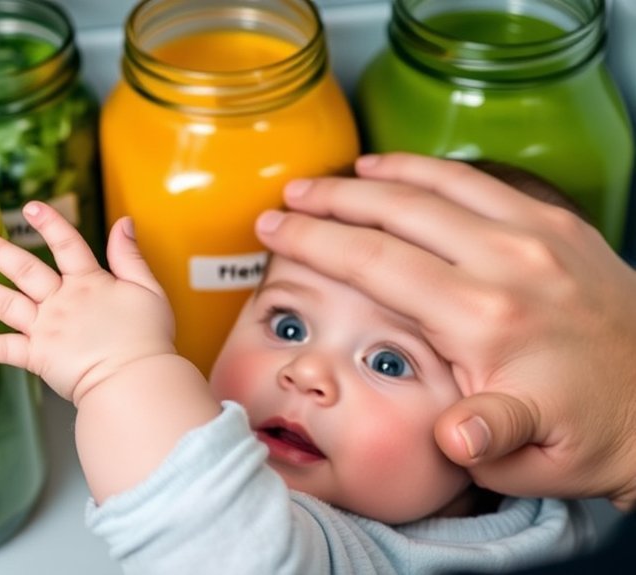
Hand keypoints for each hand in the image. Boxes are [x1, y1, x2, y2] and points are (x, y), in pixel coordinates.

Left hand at [0, 201, 174, 404]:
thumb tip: (123, 222)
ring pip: (7, 304)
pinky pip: (5, 350)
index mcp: (89, 283)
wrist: (135, 380)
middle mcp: (61, 302)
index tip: (30, 206)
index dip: (49, 223)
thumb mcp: (149, 290)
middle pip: (25, 270)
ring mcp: (46, 330)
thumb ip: (130, 256)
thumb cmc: (148, 340)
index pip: (66, 244)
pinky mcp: (37, 358)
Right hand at [255, 152, 635, 509]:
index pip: (376, 262)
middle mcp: (508, 263)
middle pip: (396, 212)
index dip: (315, 240)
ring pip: (436, 184)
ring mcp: (537, 234)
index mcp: (485, 320)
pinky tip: (399, 171)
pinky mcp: (557, 224)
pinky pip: (480, 180)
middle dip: (330, 201)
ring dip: (374, 177)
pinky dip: (430, 169)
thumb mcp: (533, 458)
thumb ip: (486, 435)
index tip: (273, 229)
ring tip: (330, 179)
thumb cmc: (587, 434)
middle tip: (286, 199)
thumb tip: (453, 432)